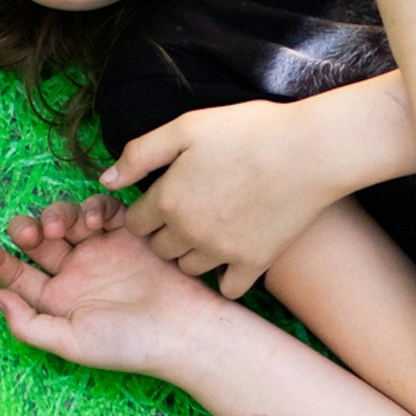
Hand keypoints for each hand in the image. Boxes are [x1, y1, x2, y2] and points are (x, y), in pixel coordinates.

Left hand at [0, 197, 233, 378]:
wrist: (184, 330)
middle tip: (32, 235)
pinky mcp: (127, 232)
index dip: (0, 262)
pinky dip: (94, 208)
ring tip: (65, 229)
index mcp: (58, 299)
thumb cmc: (129, 344)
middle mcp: (75, 272)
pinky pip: (102, 209)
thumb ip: (29, 324)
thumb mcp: (71, 342)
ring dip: (57, 215)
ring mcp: (100, 249)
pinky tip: (95, 222)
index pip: (19, 275)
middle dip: (27, 229)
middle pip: (38, 239)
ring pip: (65, 218)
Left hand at [100, 99, 341, 298]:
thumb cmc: (248, 130)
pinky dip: (227, 277)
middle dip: (166, 233)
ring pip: (188, 269)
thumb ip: (139, 153)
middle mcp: (187, 232)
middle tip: (190, 211)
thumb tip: (105, 180)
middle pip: (158, 249)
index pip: (136, 223)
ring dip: (193, 254)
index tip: (167, 197)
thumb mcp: (185, 127)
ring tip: (213, 228)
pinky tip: (234, 255)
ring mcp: (221, 251)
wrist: (310, 150)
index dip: (148, 210)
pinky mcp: (253, 263)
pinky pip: (228, 288)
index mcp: (167, 199)